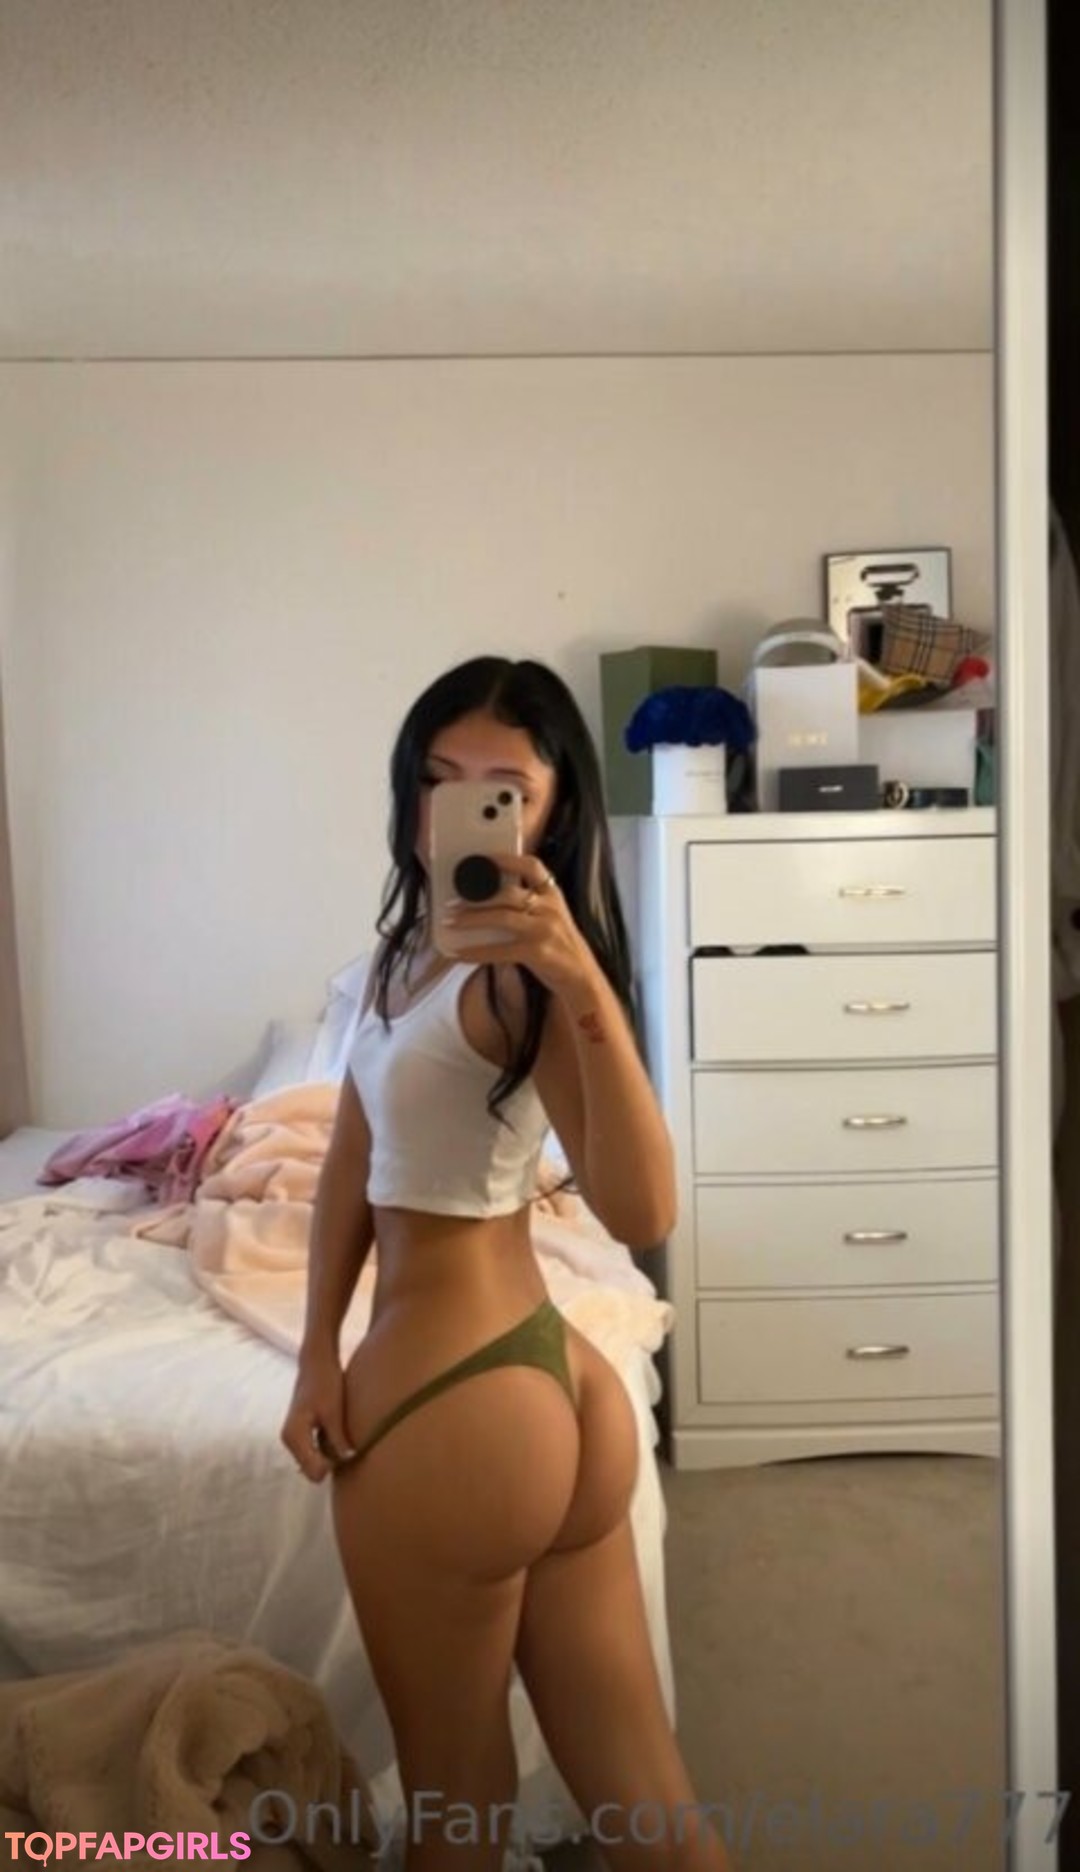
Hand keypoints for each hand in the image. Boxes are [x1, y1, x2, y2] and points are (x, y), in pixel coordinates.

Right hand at [280, 1347, 354, 1481]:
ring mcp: (292, 1438)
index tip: (347, 1448)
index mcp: (294, 1436)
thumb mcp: (334, 1412)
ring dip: (329, 1455)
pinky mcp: (299, 1434)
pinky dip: (326, 1449)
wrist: (316, 1362)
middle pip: (313, 1471)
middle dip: (331, 1462)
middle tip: (347, 1442)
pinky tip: (337, 1432)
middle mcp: (289, 1440)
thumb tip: (348, 1461)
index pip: (315, 1472)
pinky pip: (314, 1452)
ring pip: (314, 1462)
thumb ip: (338, 1439)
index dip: (334, 1466)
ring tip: (342, 1435)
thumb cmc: (326, 1383)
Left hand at [438, 853, 596, 998]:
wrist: (582, 979)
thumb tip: (485, 901)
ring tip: (450, 921)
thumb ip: (529, 906)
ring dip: (471, 919)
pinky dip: (475, 951)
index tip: (481, 857)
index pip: (531, 866)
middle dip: (476, 896)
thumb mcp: (552, 918)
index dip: (505, 858)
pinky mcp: (538, 953)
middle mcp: (550, 909)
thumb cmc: (560, 948)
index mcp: (553, 896)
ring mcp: (545, 930)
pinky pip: (499, 950)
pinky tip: (459, 953)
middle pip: (508, 893)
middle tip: (451, 901)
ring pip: (502, 917)